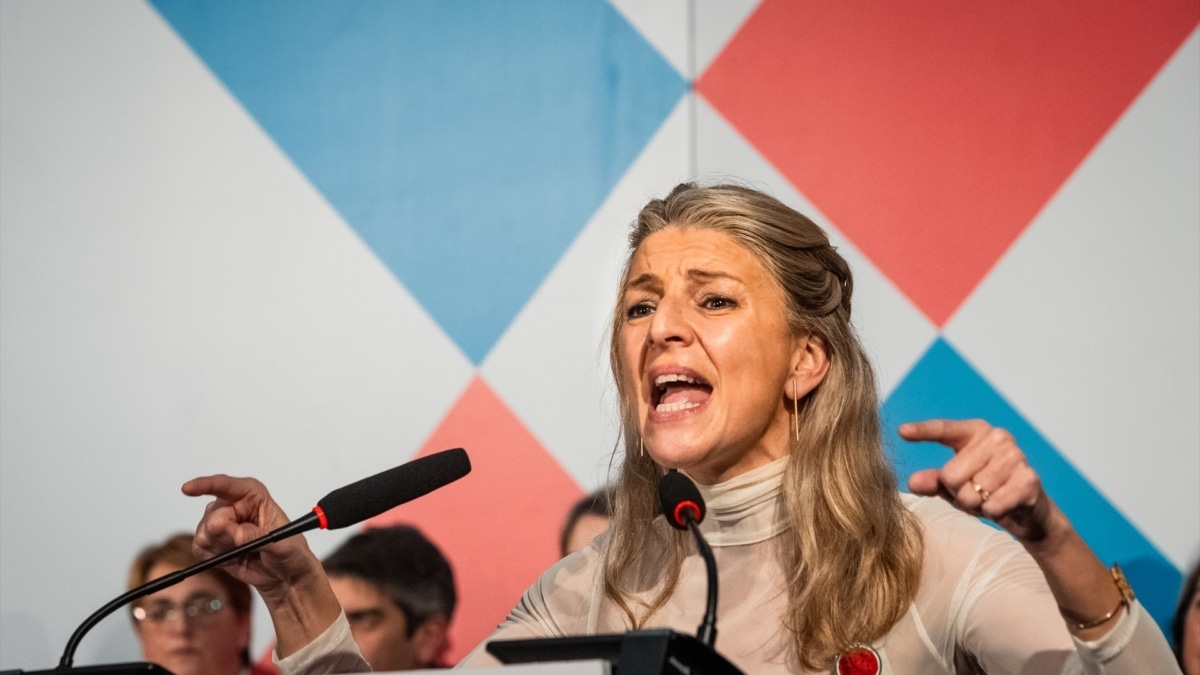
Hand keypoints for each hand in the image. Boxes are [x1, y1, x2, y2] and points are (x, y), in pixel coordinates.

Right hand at [182, 474, 323, 598]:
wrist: (285, 576)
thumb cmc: (290, 552)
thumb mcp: (281, 544)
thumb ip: (256, 537)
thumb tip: (236, 534)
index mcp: (252, 496)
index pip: (225, 485)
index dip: (205, 485)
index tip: (188, 489)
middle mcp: (234, 506)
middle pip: (212, 516)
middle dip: (224, 534)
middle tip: (243, 543)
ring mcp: (221, 524)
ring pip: (203, 532)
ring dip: (220, 546)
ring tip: (242, 551)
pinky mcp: (213, 543)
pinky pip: (199, 547)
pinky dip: (213, 556)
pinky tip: (232, 557)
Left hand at [901, 419, 1054, 544]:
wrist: (1028, 511)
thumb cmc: (986, 492)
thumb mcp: (954, 486)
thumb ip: (933, 481)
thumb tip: (913, 482)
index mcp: (976, 431)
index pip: (944, 430)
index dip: (923, 431)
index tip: (901, 431)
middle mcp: (998, 437)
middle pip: (951, 474)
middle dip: (958, 493)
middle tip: (975, 493)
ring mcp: (1016, 456)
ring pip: (973, 492)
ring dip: (977, 504)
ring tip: (990, 498)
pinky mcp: (1029, 479)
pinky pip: (992, 504)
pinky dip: (993, 512)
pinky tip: (1003, 505)